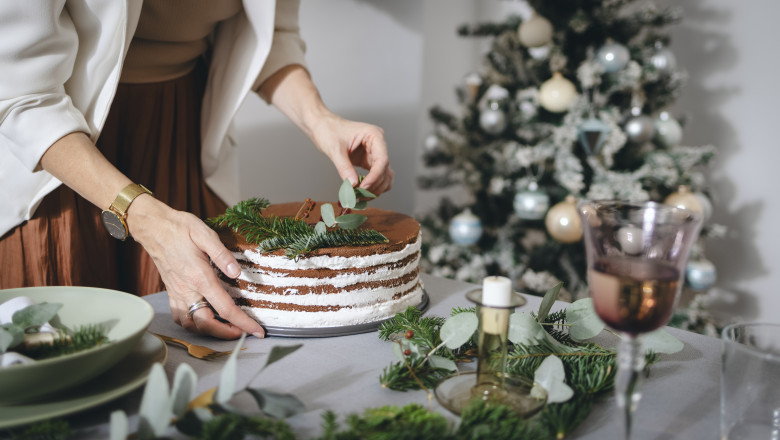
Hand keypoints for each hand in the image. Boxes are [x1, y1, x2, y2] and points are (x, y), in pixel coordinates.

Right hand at [127, 196, 264, 339]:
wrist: (153, 227)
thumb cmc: (179, 228)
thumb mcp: (204, 234)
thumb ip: (222, 254)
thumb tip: (237, 272)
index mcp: (200, 278)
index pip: (225, 308)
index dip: (243, 323)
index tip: (257, 332)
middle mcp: (187, 290)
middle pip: (207, 324)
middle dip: (226, 333)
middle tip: (243, 331)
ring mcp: (177, 293)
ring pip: (191, 324)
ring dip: (209, 331)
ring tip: (226, 327)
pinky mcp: (172, 292)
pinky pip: (181, 317)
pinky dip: (193, 324)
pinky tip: (204, 319)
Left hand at [310, 114, 393, 195]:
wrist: (321, 126)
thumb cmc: (328, 130)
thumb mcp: (335, 149)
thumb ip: (344, 167)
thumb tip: (353, 185)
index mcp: (374, 136)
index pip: (382, 160)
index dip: (375, 177)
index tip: (363, 187)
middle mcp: (378, 145)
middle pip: (385, 171)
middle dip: (373, 186)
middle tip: (358, 195)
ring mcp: (374, 154)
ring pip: (384, 177)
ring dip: (374, 189)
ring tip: (358, 196)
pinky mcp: (368, 161)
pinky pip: (375, 178)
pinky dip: (370, 187)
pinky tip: (359, 192)